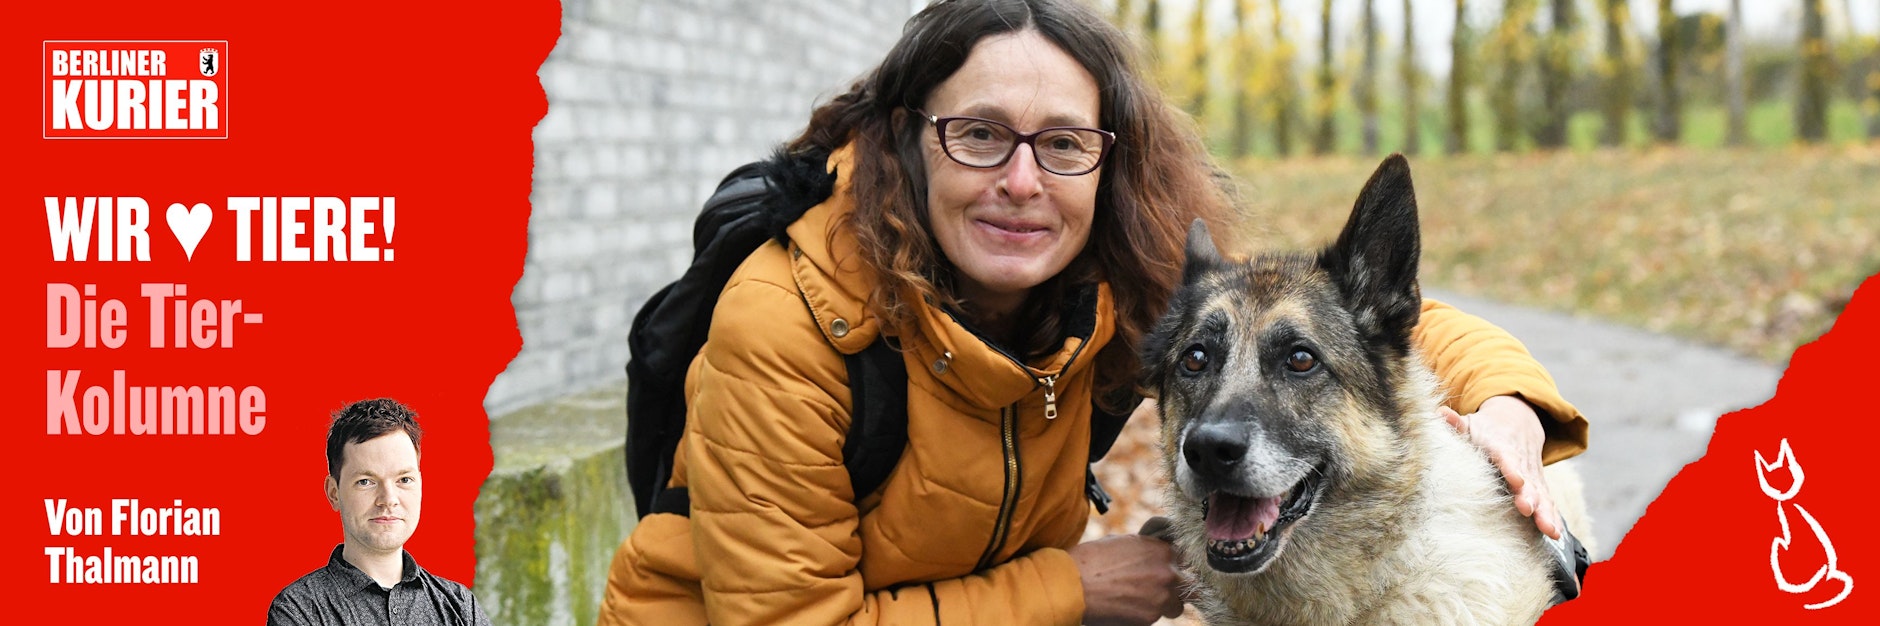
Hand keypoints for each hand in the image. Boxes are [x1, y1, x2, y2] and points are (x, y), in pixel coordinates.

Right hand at [1069, 529, 1185, 625]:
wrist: (1075, 584)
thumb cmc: (1092, 560)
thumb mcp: (1123, 542)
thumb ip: (1145, 549)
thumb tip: (1151, 554)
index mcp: (1162, 551)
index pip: (1184, 560)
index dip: (1173, 566)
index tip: (1165, 572)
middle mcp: (1168, 573)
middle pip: (1187, 585)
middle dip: (1174, 588)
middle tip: (1155, 588)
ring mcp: (1161, 597)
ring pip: (1175, 606)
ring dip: (1162, 605)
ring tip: (1138, 601)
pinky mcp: (1149, 617)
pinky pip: (1154, 617)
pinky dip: (1142, 615)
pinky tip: (1124, 607)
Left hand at [1440, 395, 1561, 539]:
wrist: (1517, 421)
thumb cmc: (1485, 427)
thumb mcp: (1470, 423)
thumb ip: (1455, 423)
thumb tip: (1438, 413)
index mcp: (1501, 446)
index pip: (1507, 457)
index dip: (1511, 468)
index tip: (1516, 480)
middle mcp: (1520, 463)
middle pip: (1527, 479)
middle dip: (1528, 494)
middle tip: (1528, 509)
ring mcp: (1532, 475)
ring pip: (1541, 494)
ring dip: (1545, 511)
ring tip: (1549, 530)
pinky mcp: (1539, 486)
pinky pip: (1548, 502)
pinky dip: (1553, 517)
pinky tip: (1555, 534)